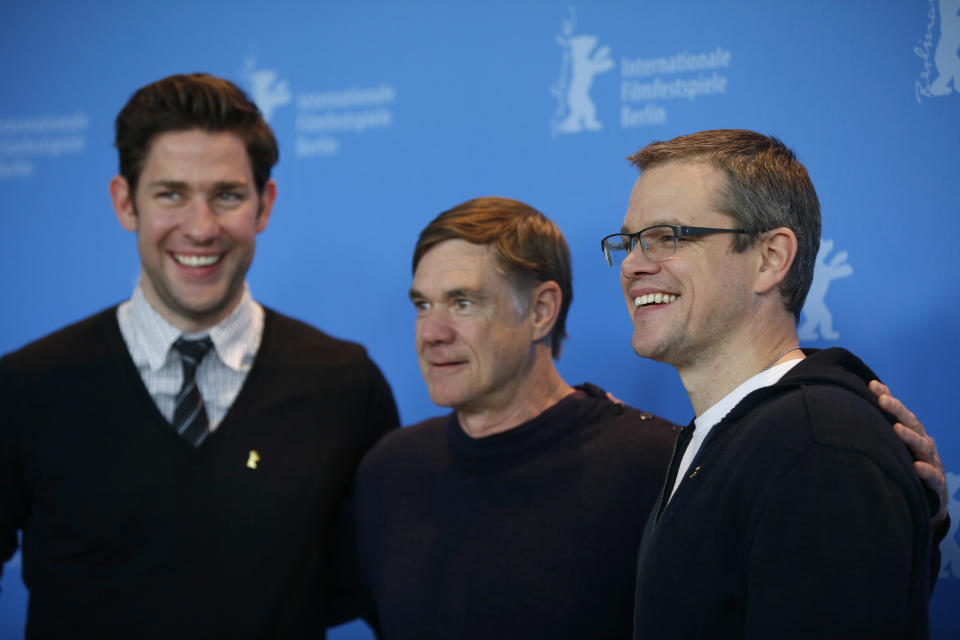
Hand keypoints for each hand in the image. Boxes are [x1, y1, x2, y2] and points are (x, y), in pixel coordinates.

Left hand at [869, 380, 947, 528]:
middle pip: (911, 424)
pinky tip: (915, 466)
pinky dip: (925, 471)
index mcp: (911, 434)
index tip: (872, 385)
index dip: (888, 398)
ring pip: (923, 447)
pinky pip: (932, 478)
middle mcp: (922, 445)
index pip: (899, 413)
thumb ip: (874, 430)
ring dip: (910, 437)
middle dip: (897, 411)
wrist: (925, 501)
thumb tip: (843, 409)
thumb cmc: (903, 468)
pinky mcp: (935, 486)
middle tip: (882, 400)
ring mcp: (930, 463)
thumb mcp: (890, 449)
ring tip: (896, 429)